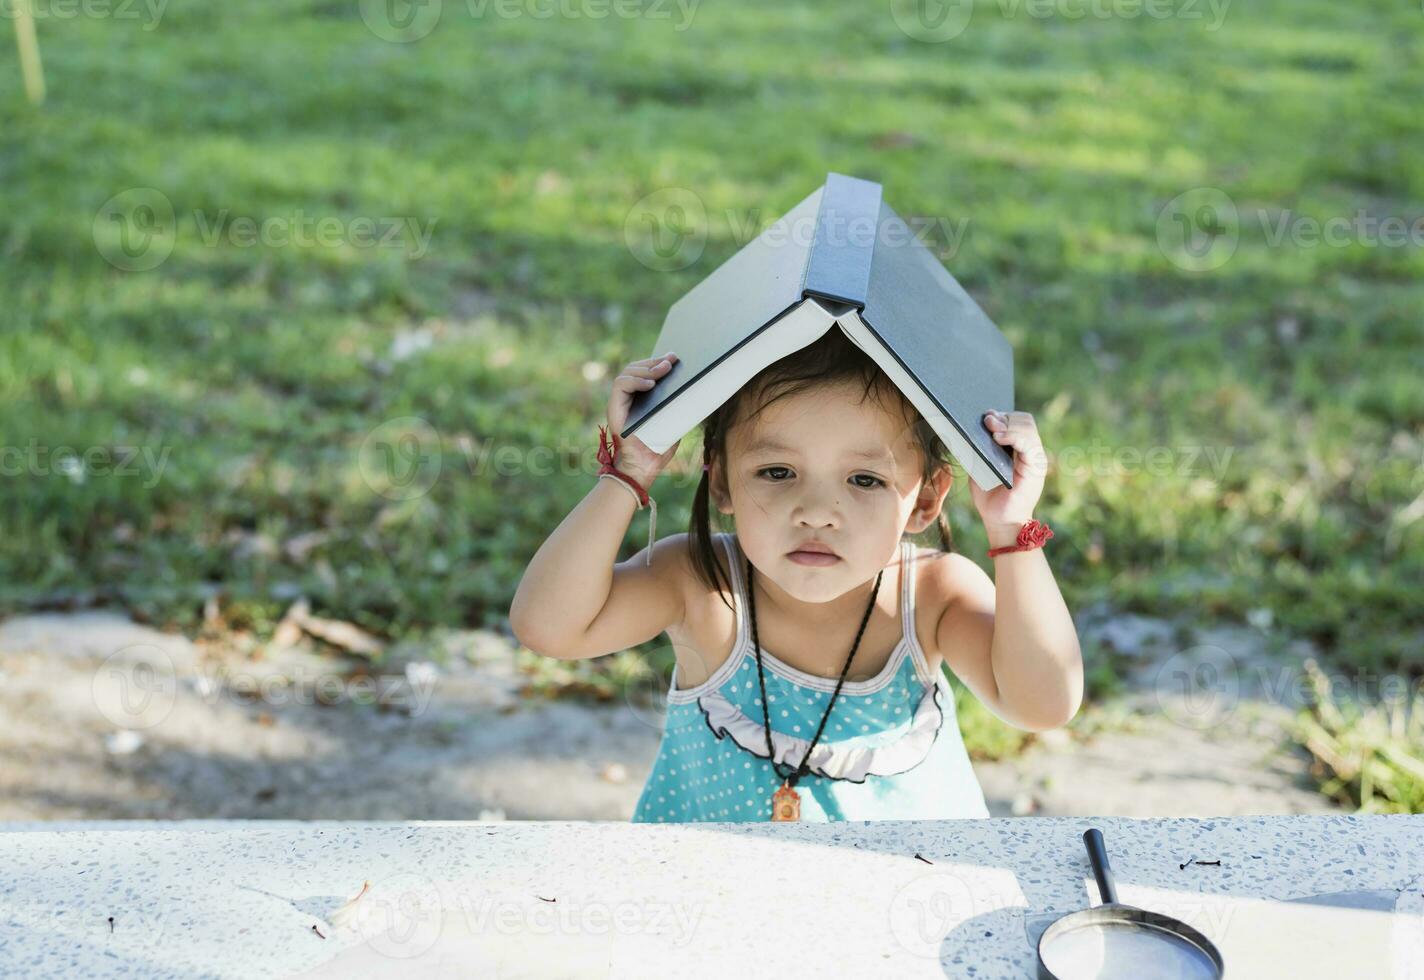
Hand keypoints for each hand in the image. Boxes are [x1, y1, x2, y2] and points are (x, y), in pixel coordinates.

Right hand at [604, 351, 679, 485]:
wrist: (643, 468)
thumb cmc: (658, 450)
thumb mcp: (675, 423)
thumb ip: (679, 408)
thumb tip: (695, 390)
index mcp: (642, 399)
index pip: (648, 373)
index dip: (659, 363)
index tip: (674, 357)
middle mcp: (629, 398)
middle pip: (637, 368)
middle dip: (655, 362)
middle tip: (671, 361)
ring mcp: (620, 401)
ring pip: (628, 372)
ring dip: (647, 369)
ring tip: (663, 370)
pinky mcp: (613, 407)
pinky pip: (620, 384)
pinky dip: (635, 380)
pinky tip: (651, 384)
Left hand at [970, 410, 1048, 546]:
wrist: (999, 520)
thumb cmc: (989, 495)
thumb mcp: (980, 465)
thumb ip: (979, 447)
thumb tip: (972, 425)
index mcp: (1017, 447)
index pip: (1016, 420)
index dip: (1001, 415)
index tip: (985, 416)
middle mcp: (1029, 450)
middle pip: (1023, 420)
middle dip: (1004, 417)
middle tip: (987, 420)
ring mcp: (1035, 457)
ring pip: (1027, 427)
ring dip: (1008, 424)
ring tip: (991, 428)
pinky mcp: (1035, 466)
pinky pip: (1029, 443)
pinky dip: (1013, 435)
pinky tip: (998, 437)